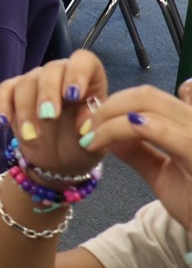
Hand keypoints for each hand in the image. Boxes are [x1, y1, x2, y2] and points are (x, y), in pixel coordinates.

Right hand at [0, 49, 108, 176]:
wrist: (60, 159)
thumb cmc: (82, 144)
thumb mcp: (95, 140)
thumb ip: (92, 128)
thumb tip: (83, 125)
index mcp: (88, 80)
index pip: (83, 61)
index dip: (77, 73)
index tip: (72, 95)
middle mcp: (60, 75)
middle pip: (51, 70)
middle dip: (48, 93)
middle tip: (48, 117)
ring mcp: (34, 82)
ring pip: (26, 82)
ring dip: (26, 110)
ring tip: (31, 136)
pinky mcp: (13, 93)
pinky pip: (3, 91)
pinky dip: (1, 106)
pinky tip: (3, 123)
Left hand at [84, 80, 191, 229]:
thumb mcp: (160, 172)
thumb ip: (137, 149)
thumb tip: (105, 130)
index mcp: (188, 123)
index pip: (149, 97)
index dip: (116, 102)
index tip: (92, 120)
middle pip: (146, 95)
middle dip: (109, 107)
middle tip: (87, 129)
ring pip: (148, 108)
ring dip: (111, 119)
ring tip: (92, 138)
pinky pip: (163, 132)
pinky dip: (131, 129)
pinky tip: (111, 136)